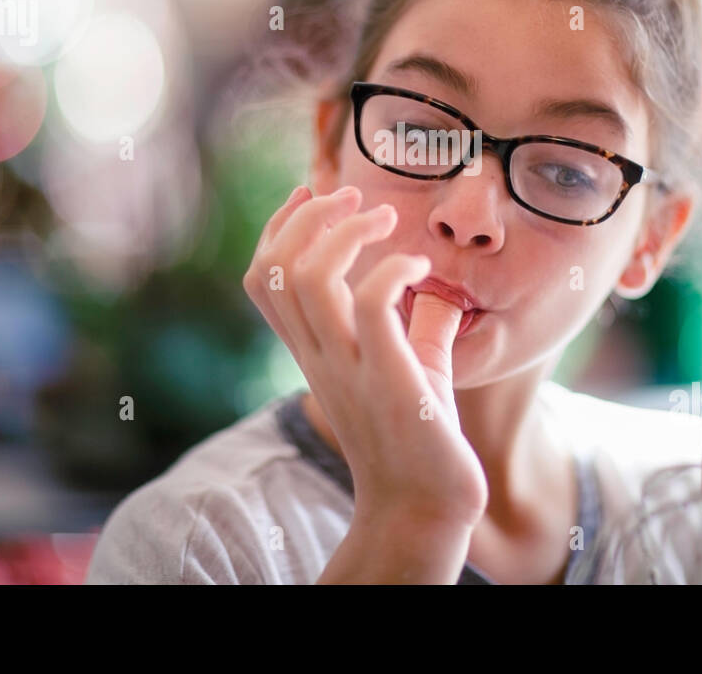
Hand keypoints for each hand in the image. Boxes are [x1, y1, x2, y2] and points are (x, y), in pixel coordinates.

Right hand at [242, 184, 488, 529]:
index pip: (264, 276)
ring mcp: (348, 368)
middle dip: (311, 214)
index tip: (314, 193)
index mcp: (312, 350)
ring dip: (345, 230)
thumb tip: (437, 294)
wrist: (426, 507)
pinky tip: (419, 268)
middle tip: (357, 198)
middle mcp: (318, 356)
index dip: (279, 225)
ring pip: (307, 276)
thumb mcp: (410, 369)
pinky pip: (371, 302)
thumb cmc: (422, 438)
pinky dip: (393, 267)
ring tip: (386, 219)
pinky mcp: (387, 379)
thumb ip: (413, 328)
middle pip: (275, 266)